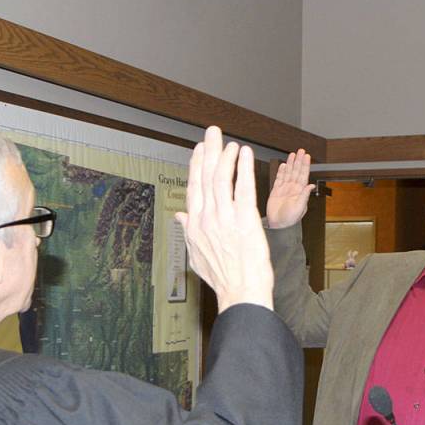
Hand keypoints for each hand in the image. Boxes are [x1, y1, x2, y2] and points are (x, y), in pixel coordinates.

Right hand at [175, 126, 272, 311]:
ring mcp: (225, 218)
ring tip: (230, 142)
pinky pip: (243, 188)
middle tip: (213, 132)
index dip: (196, 166)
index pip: (194, 188)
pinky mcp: (244, 220)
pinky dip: (244, 169)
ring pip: (222, 178)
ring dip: (226, 157)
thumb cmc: (223, 278)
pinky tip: (245, 154)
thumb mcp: (197, 256)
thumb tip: (179, 216)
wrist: (241, 292)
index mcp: (196, 225)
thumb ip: (188, 232)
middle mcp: (207, 219)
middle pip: (206, 177)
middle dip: (209, 151)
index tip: (200, 150)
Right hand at [265, 149, 313, 228]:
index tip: (307, 156)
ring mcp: (284, 189)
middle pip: (296, 171)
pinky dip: (281, 171)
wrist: (278, 225)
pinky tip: (283, 165)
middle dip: (298, 160)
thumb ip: (304, 196)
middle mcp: (293, 188)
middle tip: (300, 150)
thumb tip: (311, 185)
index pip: (303, 175)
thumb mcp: (299, 208)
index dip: (305, 165)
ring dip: (291, 164)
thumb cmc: (290, 219)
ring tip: (292, 154)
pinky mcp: (276, 191)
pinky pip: (279, 179)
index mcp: (299, 191)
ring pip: (288, 173)